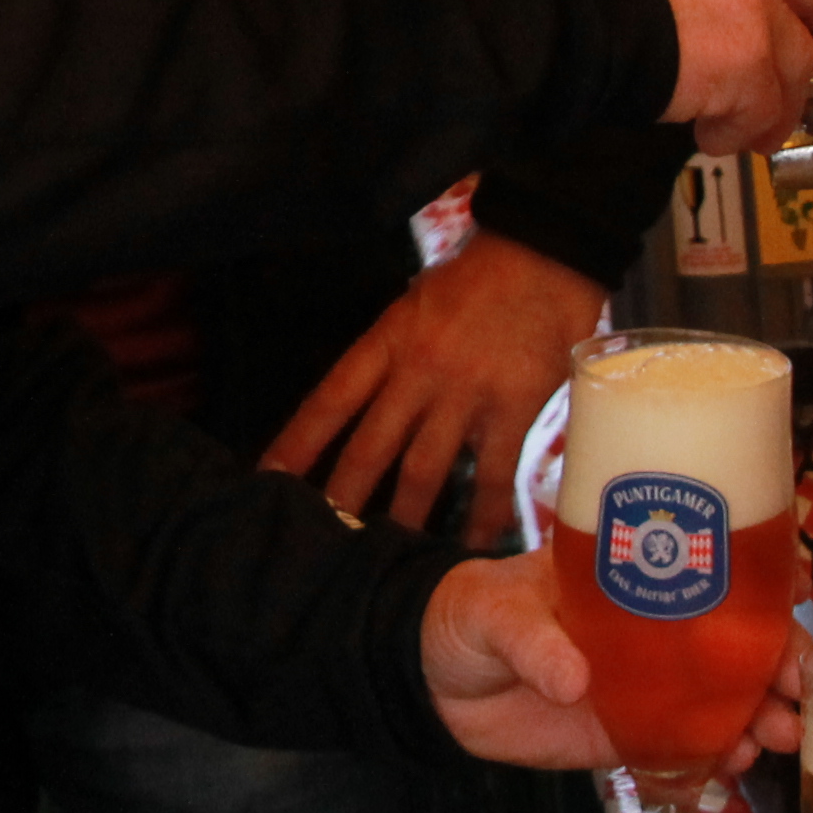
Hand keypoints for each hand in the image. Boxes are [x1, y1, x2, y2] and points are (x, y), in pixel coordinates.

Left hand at [263, 233, 602, 534]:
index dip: (296, 443)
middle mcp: (418, 372)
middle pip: (368, 448)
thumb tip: (371, 390)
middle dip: (341, 498)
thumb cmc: (478, 274)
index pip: (329, 400)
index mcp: (387, 340)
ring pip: (423, 472)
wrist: (545, 252)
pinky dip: (483, 517)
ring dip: (404, 519)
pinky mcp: (513, 411)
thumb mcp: (415, 300)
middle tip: (318, 543)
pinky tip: (473, 547)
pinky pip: (493, 476)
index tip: (267, 479)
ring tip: (386, 561)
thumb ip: (394, 349)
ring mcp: (465, 395)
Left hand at [418, 552, 812, 771]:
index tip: (795, 592)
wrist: (434, 682)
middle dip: (779, 657)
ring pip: (725, 693)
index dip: (761, 573)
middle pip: (735, 635)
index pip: (708, 562)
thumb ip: (531, 640)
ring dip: (762, 710)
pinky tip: (736, 763)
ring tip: (778, 732)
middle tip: (797, 687)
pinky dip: (719, 753)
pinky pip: (689, 744)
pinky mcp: (631, 730)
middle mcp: (652, 626)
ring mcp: (647, 681)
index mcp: (628, 573)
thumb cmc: (467, 615)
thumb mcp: (492, 610)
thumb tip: (574, 678)